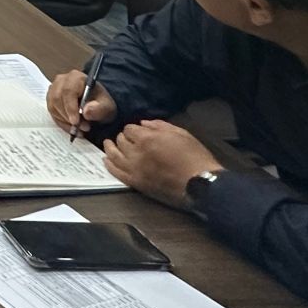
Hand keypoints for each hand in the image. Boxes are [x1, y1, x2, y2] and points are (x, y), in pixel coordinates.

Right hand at [45, 70, 116, 136]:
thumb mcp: (106, 106)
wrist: (96, 104)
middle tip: (81, 127)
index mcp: (76, 77)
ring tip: (79, 128)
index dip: (70, 107)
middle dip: (68, 117)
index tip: (76, 122)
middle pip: (57, 99)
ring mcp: (54, 89)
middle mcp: (62, 80)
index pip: (68, 91)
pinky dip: (62, 123)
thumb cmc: (100, 102)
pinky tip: (72, 127)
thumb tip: (86, 111)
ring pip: (53, 107)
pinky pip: (52, 113)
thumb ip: (99, 108)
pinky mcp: (50, 99)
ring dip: (65, 121)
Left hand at [102, 120, 221, 207]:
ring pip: (114, 155)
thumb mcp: (180, 133)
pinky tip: (107, 160)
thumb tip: (143, 124)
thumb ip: (159, 126)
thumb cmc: (194, 157)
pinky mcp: (136, 183)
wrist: (200, 183)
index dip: (132, 129)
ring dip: (110, 148)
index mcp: (147, 139)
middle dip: (122, 137)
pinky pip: (116, 173)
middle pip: (120, 141)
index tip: (136, 131)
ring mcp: (135, 169)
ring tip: (108, 144)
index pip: (129, 129)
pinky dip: (109, 165)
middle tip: (125, 138)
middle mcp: (137, 153)